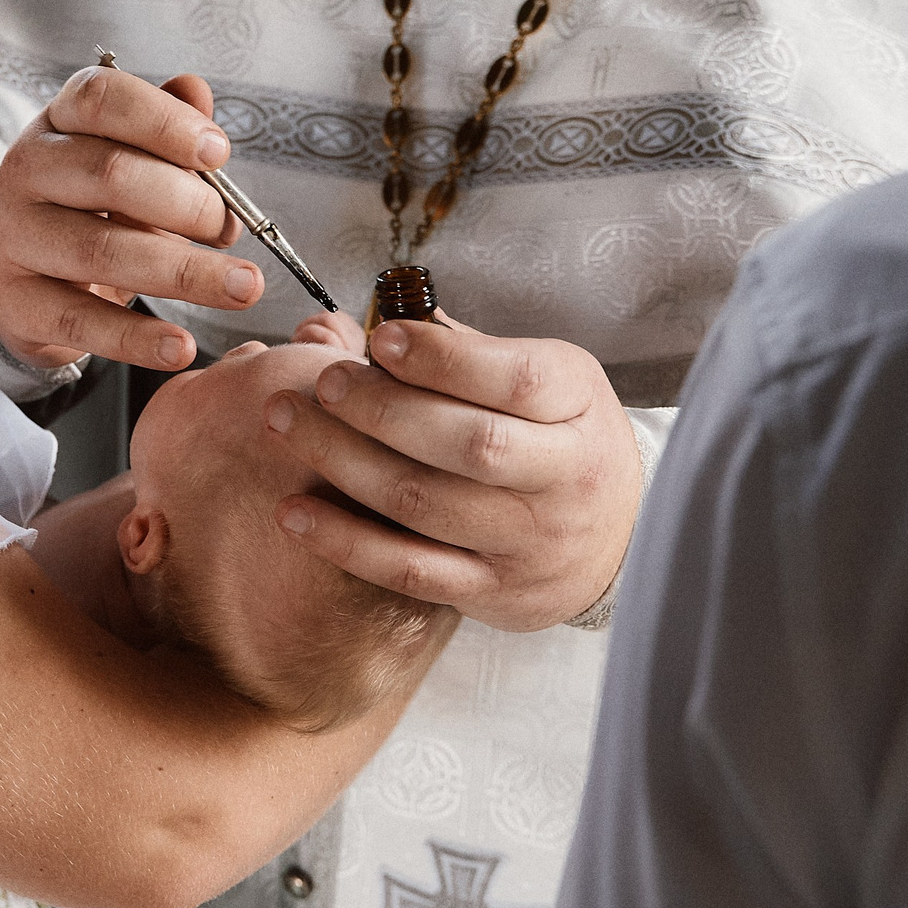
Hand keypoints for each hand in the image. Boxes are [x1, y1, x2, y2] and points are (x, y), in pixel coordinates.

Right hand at [0, 64, 263, 370]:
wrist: (20, 277)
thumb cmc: (90, 208)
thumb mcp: (127, 158)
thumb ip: (167, 128)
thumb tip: (196, 91)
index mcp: (59, 121)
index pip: (103, 99)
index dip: (165, 122)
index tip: (218, 153)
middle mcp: (29, 169)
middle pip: (111, 173)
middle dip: (187, 203)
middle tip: (228, 230)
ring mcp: (15, 236)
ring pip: (103, 251)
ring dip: (185, 272)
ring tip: (243, 287)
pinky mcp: (15, 301)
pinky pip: (82, 320)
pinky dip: (138, 338)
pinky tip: (181, 346)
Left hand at [261, 316, 639, 632]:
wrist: (620, 541)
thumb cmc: (566, 441)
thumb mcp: (552, 382)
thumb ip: (474, 353)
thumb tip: (390, 316)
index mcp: (578, 407)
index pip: (516, 381)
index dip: (443, 359)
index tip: (382, 337)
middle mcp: (563, 478)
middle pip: (468, 444)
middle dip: (383, 409)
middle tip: (323, 381)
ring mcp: (526, 541)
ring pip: (426, 504)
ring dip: (344, 463)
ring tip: (287, 423)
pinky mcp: (491, 591)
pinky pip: (409, 570)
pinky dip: (346, 542)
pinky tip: (293, 511)